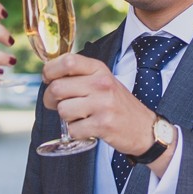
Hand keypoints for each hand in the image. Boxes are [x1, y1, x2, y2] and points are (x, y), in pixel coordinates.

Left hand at [41, 53, 156, 155]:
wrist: (144, 128)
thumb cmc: (117, 104)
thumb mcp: (103, 81)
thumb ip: (79, 75)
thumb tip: (47, 76)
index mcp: (99, 69)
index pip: (67, 61)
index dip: (50, 71)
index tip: (48, 79)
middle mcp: (101, 84)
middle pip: (57, 88)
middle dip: (51, 100)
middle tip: (59, 104)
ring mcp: (102, 104)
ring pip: (62, 110)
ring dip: (66, 117)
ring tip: (80, 117)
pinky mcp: (102, 125)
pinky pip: (72, 129)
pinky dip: (75, 132)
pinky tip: (87, 128)